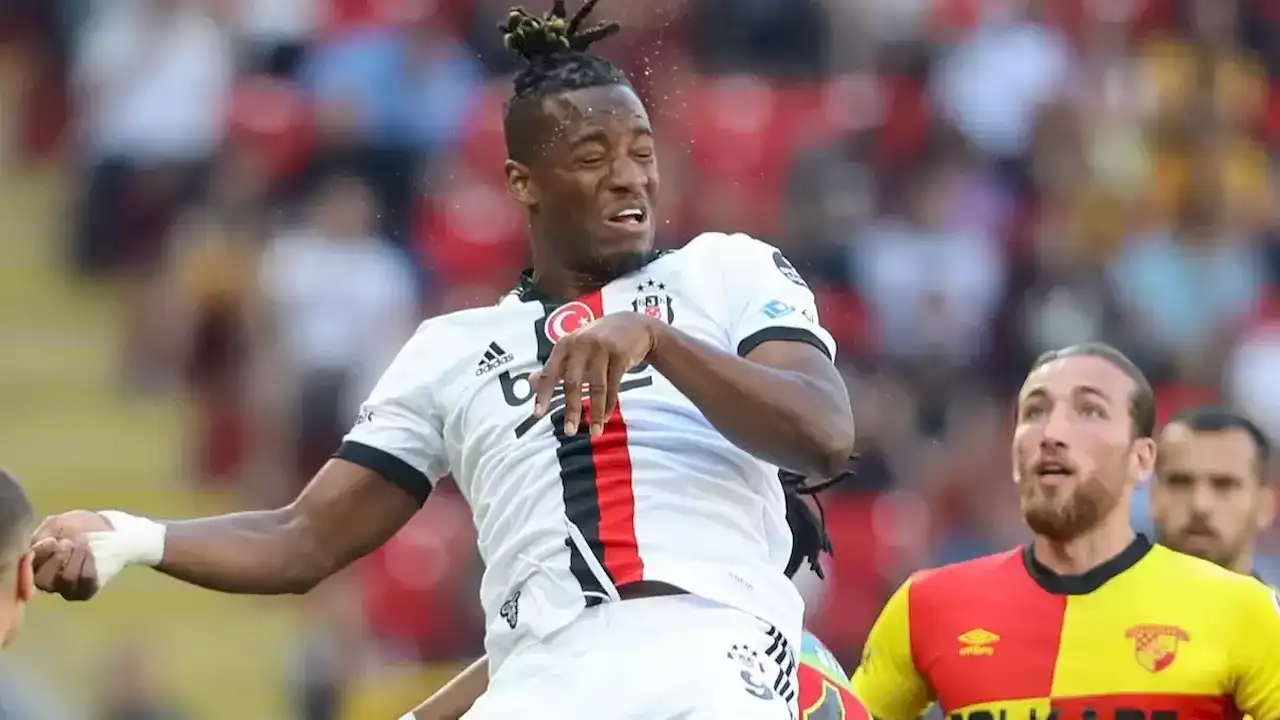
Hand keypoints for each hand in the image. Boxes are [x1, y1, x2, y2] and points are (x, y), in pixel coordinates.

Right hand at [31, 510, 111, 599]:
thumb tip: (34, 549)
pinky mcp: (86, 590)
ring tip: (83, 543)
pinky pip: (86, 582)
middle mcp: (47, 581)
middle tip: (68, 542)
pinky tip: (90, 553)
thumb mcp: (55, 524)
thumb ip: (40, 536)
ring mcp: (67, 588)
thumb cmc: (76, 526)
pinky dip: (88, 564)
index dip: (40, 555)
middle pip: (43, 581)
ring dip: (75, 558)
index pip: (26, 569)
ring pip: (66, 581)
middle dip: (58, 558)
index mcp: (34, 565)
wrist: (105, 528)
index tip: (52, 540)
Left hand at [531, 312, 657, 435]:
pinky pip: (613, 386)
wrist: (634, 326)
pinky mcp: (620, 355)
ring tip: (594, 432)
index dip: (543, 394)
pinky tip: (605, 417)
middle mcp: (581, 344)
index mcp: (565, 344)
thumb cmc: (598, 341)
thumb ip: (554, 366)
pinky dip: (609, 404)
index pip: (550, 372)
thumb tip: (531, 382)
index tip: (538, 414)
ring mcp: (602, 348)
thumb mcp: (574, 348)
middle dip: (572, 409)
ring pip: (596, 387)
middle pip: (573, 382)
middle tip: (569, 431)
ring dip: (594, 412)